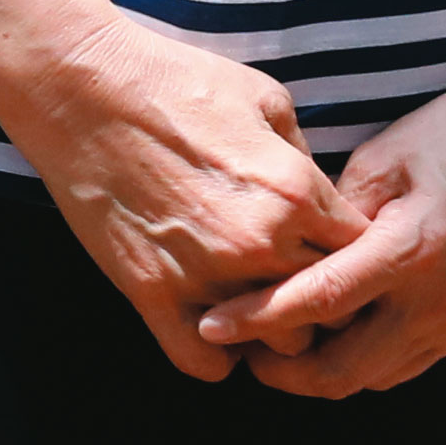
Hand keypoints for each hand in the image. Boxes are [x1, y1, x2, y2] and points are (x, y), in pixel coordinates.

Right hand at [0, 0, 361, 383]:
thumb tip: (319, 197)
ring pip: (277, 343)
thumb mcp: (265, 99)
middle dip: (322, 295)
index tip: (330, 246)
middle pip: (330, 306)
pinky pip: (203, 362)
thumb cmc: (175, 81)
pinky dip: (215, 354)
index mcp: (296, 193)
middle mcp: (259, 243)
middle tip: (298, 278)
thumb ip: (303, 159)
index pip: (362, 253)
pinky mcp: (151, 294)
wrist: (83, 89)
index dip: (351, 252)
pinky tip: (212, 324)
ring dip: (273, 329)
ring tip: (258, 305)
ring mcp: (204, 275)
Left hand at [198, 0, 445, 396]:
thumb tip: (281, 254)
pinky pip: (400, 367)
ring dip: (317, 372)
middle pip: (343, 369)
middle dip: (281, 369)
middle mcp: (440, 301)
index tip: (210, 325)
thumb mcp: (382, 159)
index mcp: (413, 251)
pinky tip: (322, 338)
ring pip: (371, 378)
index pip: (318, 303)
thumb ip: (332, 216)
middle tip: (232, 346)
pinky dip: (357, 364)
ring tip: (267, 345)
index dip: (258, 319)